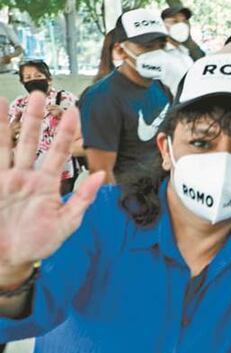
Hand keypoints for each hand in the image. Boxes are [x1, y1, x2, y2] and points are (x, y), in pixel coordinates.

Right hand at [0, 94, 103, 281]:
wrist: (9, 259)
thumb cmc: (39, 242)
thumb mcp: (66, 223)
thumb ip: (82, 199)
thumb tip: (100, 175)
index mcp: (48, 183)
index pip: (58, 152)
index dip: (66, 132)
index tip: (74, 110)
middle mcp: (27, 176)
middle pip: (31, 141)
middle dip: (36, 118)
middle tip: (40, 93)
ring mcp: (7, 179)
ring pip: (7, 146)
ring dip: (8, 124)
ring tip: (6, 101)